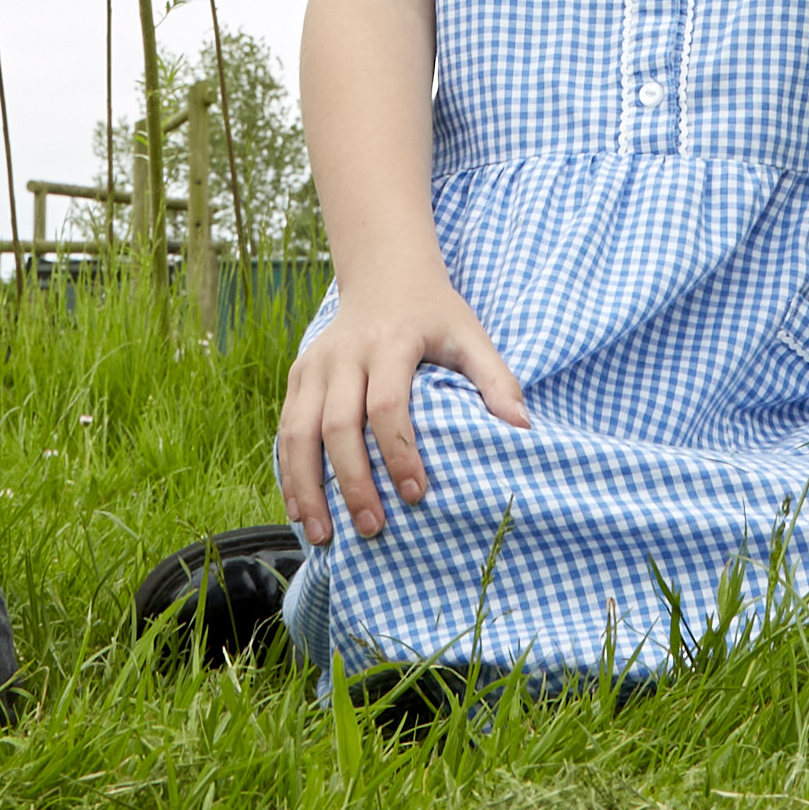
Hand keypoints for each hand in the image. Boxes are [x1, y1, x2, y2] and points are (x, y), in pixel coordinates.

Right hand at [273, 268, 529, 546]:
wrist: (385, 274)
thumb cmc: (434, 314)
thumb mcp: (470, 335)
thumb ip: (496, 379)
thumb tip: (523, 429)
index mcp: (390, 342)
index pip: (387, 404)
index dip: (399, 453)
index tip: (417, 494)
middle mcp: (344, 354)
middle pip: (337, 425)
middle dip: (352, 481)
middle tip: (373, 528)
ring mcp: (314, 365)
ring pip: (299, 432)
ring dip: (308, 487)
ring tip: (325, 534)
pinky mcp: (298, 376)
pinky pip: (286, 430)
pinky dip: (289, 473)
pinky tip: (302, 511)